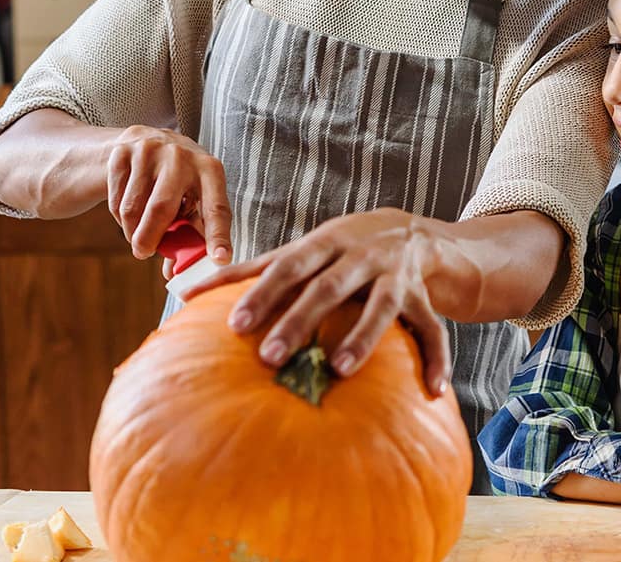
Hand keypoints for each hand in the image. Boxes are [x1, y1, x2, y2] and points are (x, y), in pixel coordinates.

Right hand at [105, 125, 231, 267]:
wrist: (145, 140)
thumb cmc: (178, 181)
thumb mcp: (194, 197)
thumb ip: (190, 233)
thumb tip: (173, 273)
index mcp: (210, 169)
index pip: (216, 208)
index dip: (218, 236)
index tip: (220, 259)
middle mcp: (182, 156)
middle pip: (162, 208)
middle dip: (150, 238)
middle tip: (144, 253)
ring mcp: (150, 150)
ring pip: (133, 207)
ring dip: (132, 231)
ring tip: (137, 233)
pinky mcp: (122, 152)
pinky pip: (116, 198)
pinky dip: (119, 216)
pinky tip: (128, 212)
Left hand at [184, 207, 452, 397]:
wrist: (413, 232)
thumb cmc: (338, 249)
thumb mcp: (300, 251)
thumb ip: (248, 271)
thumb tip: (183, 291)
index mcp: (324, 244)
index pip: (288, 265)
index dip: (262, 293)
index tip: (234, 324)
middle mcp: (360, 256)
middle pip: (328, 287)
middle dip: (300, 320)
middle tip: (272, 357)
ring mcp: (395, 276)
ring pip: (382, 306)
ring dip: (364, 337)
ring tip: (342, 370)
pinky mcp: (424, 297)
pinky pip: (434, 329)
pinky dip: (436, 358)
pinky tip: (435, 389)